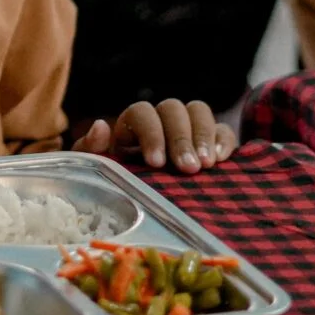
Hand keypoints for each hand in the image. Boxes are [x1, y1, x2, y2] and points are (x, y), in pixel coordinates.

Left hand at [74, 99, 236, 174]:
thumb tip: (101, 126)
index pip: (141, 112)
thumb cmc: (116, 185)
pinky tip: (221, 161)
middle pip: (173, 109)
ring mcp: (188, 129)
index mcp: (131, 125)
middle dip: (180, 138)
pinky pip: (223, 130)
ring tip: (205, 166)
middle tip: (187, 169)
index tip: (156, 163)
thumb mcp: (97, 171)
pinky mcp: (212, 143)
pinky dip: (223, 141)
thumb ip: (91, 150)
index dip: (151, 133)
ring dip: (203, 136)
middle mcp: (161, 121)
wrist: (141, 205)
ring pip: (199, 110)